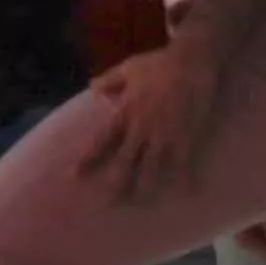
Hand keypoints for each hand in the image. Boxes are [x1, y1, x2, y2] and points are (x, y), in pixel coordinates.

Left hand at [98, 38, 218, 203]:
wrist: (190, 59)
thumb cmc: (159, 63)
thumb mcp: (128, 68)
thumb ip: (109, 80)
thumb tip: (92, 88)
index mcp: (125, 112)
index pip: (102, 140)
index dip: (88, 159)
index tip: (75, 176)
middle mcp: (141, 127)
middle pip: (124, 161)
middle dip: (115, 183)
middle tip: (107, 204)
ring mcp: (163, 133)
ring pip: (151, 167)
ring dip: (145, 187)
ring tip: (140, 205)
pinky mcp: (185, 135)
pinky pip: (183, 162)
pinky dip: (186, 179)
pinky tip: (189, 194)